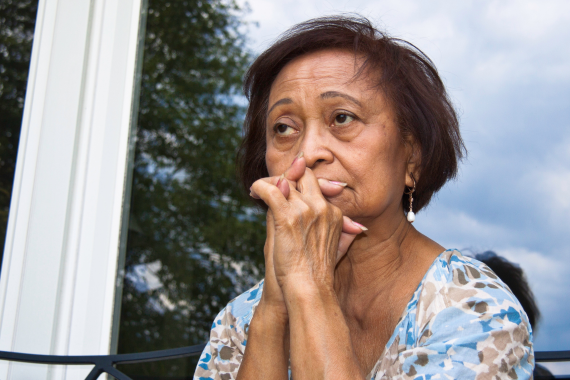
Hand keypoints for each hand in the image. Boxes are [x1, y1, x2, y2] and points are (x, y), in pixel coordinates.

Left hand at [251, 159, 365, 291]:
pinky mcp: (287, 217)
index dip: (300, 182)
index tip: (286, 185)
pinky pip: (271, 191)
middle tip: (271, 185)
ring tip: (258, 191)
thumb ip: (337, 228)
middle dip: (287, 176)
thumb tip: (348, 220)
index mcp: (334, 214)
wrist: (309, 289)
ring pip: (285, 182)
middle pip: (304, 177)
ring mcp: (305, 211)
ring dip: (268, 183)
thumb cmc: (316, 273)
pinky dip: (260, 187)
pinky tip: (254, 191)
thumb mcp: (334, 247)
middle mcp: (322, 208)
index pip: (315, 185)